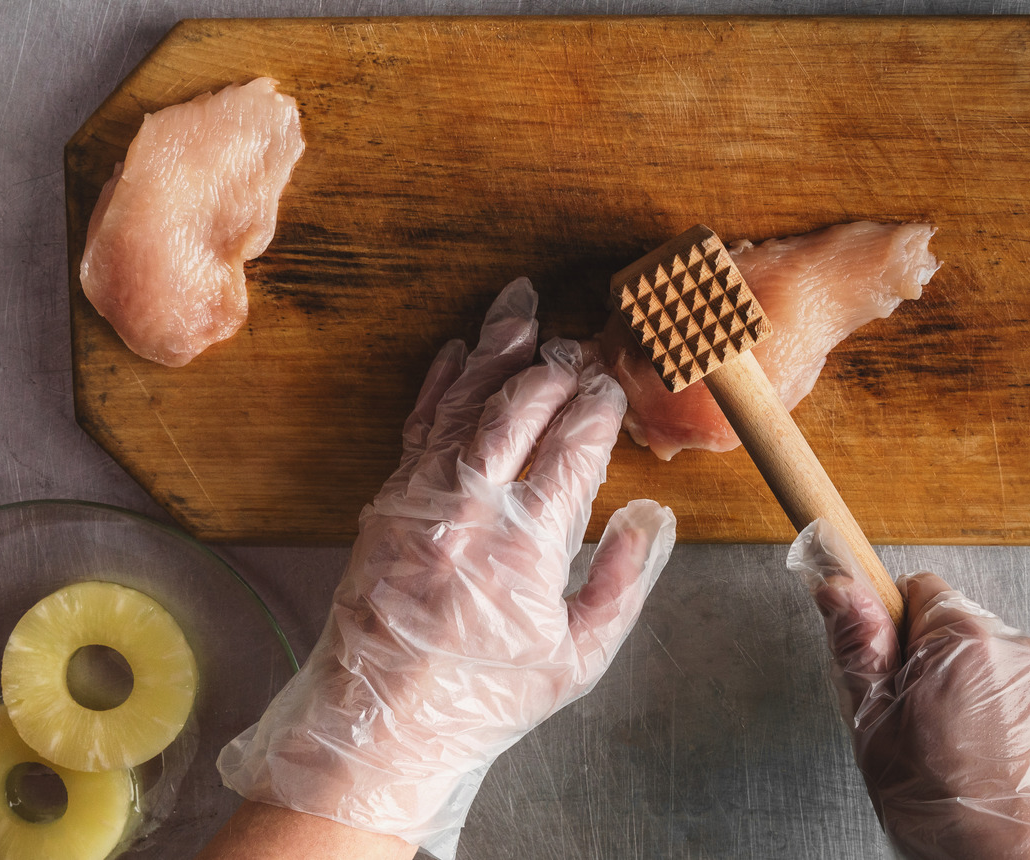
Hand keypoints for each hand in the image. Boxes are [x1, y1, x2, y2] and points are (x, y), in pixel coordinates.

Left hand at [217, 279, 676, 857]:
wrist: (378, 725)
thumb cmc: (484, 699)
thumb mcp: (578, 657)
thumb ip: (621, 581)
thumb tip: (651, 517)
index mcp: (527, 545)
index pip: (575, 446)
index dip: (598, 406)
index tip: (614, 385)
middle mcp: (472, 509)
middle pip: (519, 408)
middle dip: (553, 365)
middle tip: (576, 341)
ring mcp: (422, 499)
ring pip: (465, 403)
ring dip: (495, 351)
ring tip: (517, 305)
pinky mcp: (388, 502)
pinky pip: (419, 426)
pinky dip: (440, 384)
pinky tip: (458, 353)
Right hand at [788, 521, 1029, 859]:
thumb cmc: (956, 817)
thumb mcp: (879, 731)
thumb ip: (860, 651)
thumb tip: (840, 588)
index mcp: (962, 641)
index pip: (917, 588)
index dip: (890, 626)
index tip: (881, 663)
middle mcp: (1016, 651)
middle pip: (954, 632)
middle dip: (928, 669)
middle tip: (911, 729)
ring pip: (987, 671)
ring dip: (966, 701)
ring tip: (953, 762)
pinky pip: (1021, 704)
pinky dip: (1001, 729)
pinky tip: (988, 773)